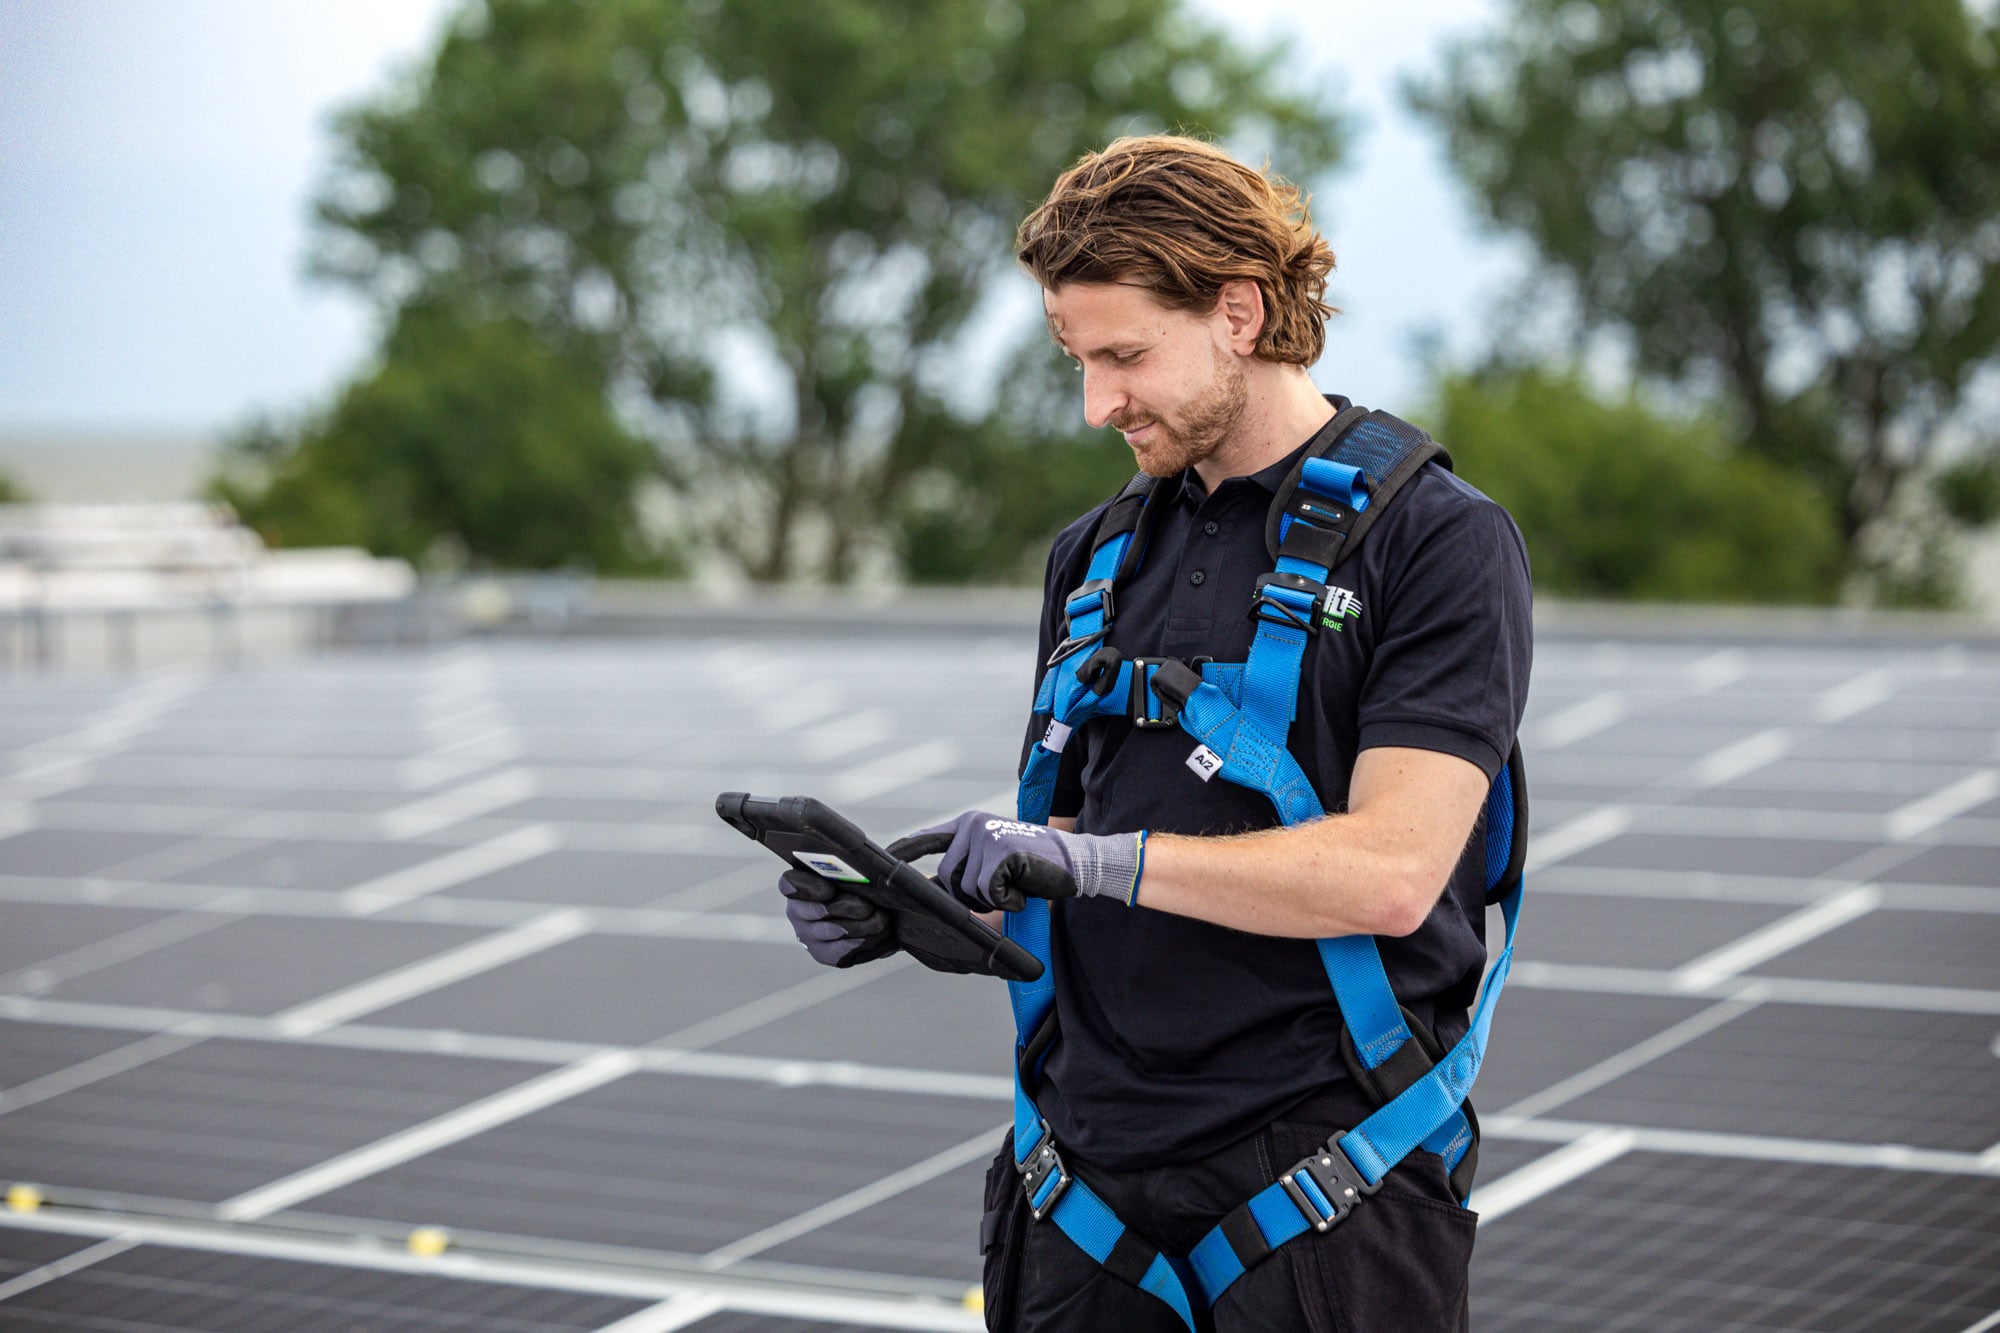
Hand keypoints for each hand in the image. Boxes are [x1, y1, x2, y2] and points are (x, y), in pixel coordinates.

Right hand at [779, 868, 896, 967]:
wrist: (878, 911)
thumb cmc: (865, 882)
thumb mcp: (863, 867)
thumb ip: (867, 859)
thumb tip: (895, 854)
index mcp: (800, 882)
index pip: (790, 884)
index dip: (807, 888)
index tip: (830, 889)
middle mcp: (797, 910)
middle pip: (816, 911)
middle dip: (846, 908)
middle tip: (867, 906)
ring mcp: (809, 936)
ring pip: (834, 933)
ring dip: (862, 926)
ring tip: (882, 919)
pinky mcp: (824, 955)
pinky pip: (842, 953)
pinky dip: (864, 943)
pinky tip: (880, 934)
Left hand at [889, 812, 1141, 911]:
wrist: (1077, 863)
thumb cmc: (1035, 869)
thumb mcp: (994, 863)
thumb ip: (964, 869)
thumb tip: (930, 891)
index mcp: (968, 825)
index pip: (926, 839)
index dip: (903, 853)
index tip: (883, 862)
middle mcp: (973, 824)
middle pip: (946, 878)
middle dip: (970, 898)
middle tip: (1003, 891)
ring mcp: (986, 836)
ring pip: (966, 889)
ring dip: (992, 900)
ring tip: (1017, 886)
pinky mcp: (1001, 852)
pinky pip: (989, 892)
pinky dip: (1009, 901)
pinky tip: (1025, 889)